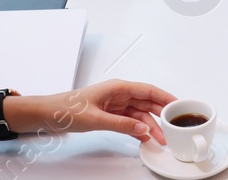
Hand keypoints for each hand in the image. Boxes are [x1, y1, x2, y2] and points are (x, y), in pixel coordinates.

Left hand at [15, 80, 175, 144]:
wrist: (47, 115)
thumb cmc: (66, 108)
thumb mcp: (96, 118)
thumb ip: (121, 124)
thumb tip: (143, 129)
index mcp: (117, 87)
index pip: (149, 90)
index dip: (166, 97)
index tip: (179, 105)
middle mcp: (119, 94)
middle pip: (147, 103)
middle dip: (161, 116)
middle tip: (173, 128)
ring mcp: (115, 105)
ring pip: (139, 114)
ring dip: (150, 126)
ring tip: (160, 139)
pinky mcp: (110, 115)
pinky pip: (130, 121)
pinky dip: (138, 130)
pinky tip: (144, 138)